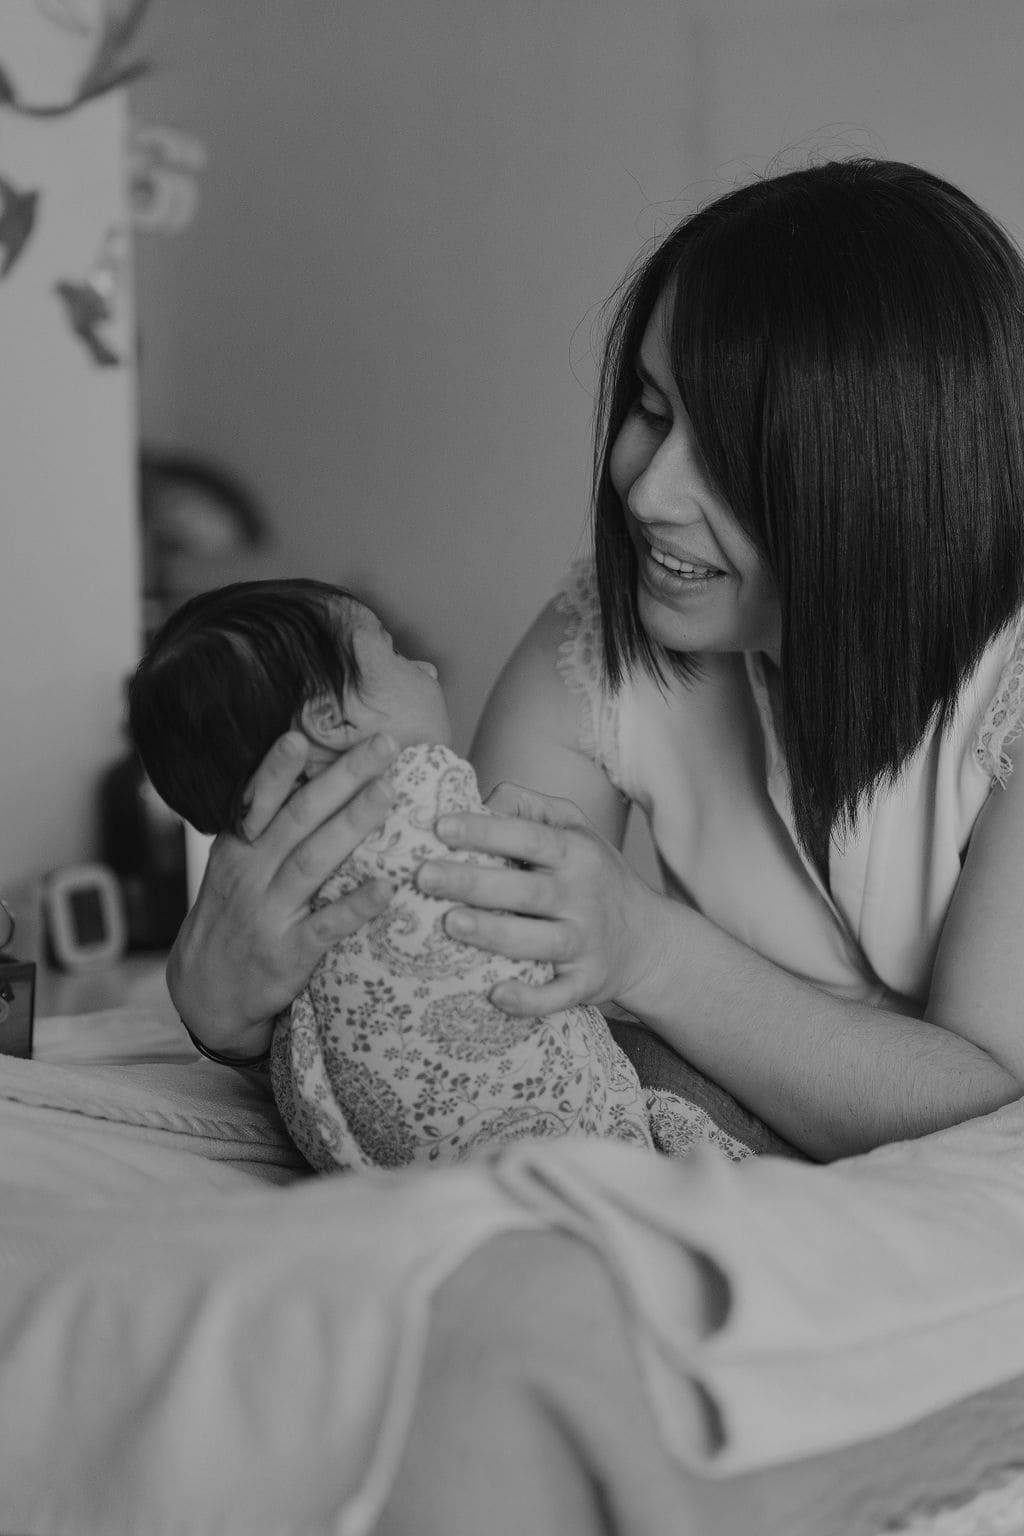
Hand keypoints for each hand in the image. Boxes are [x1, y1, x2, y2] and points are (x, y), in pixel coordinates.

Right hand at [167, 730, 398, 1056]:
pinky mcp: (289, 953)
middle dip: (341, 778)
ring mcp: (269, 914)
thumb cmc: (233, 914)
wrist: (206, 991)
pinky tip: (386, 886)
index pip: (258, 800)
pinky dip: (356, 905)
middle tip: (382, 745)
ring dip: (352, 825)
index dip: (278, 768)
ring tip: (386, 793)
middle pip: (299, 818)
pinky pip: (326, 926)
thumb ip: (265, 824)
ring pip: (314, 862)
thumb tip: (309, 770)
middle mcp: (251, 875)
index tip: (301, 734)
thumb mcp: (234, 865)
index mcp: (238, 848)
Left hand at [416, 781, 662, 1015]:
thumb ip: (527, 806)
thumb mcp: (574, 827)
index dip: (486, 831)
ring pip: (540, 942)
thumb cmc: (593, 874)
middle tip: (425, 876)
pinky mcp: (587, 982)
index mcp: (576, 852)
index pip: (530, 837)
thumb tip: (477, 802)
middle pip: (527, 890)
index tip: (441, 827)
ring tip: (450, 924)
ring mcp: (586, 942)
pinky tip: (497, 995)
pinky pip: (558, 994)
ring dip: (495, 934)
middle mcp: (583, 896)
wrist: (648, 939)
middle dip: (475, 883)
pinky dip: (530, 999)